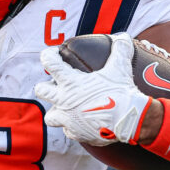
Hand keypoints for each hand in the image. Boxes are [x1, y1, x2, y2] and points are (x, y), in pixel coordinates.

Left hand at [35, 32, 150, 144]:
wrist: (129, 120)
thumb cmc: (121, 92)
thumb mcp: (120, 67)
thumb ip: (120, 49)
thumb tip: (123, 36)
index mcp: (70, 82)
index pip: (49, 62)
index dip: (48, 55)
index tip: (54, 54)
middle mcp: (64, 101)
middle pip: (40, 91)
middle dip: (45, 87)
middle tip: (56, 85)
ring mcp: (68, 119)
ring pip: (49, 117)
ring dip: (56, 111)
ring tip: (67, 108)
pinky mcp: (76, 134)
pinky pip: (67, 131)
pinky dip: (72, 127)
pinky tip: (81, 122)